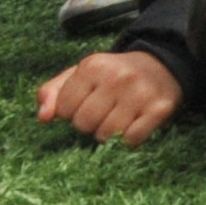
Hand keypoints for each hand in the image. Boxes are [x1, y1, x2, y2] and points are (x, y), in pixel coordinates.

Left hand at [36, 48, 180, 146]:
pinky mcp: (160, 108)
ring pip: (107, 134)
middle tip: (102, 114)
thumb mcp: (81, 74)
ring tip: (117, 119)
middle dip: (89, 125)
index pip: (63, 109)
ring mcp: (140, 93)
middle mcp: (117, 77)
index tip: (85, 104)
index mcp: (93, 66)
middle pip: (84, 124)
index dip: (71, 112)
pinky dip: (129, 139)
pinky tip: (133, 125)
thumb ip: (53, 92)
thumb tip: (43, 118)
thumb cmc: (113, 75)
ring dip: (108, 133)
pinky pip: (132, 139)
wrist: (162, 64)